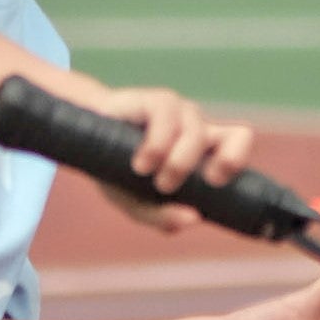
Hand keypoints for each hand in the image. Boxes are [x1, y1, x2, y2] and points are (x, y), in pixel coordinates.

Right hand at [57, 74, 254, 205]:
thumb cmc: (117, 174)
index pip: (239, 143)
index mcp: (204, 151)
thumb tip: (193, 219)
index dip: (238, 160)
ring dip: (180, 162)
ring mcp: (176, 112)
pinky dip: (157, 144)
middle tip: (194, 185)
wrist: (79, 143)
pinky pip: (166, 113)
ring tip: (153, 179)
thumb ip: (164, 217)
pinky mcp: (151, 100)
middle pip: (237, 136)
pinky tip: (141, 164)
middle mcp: (196, 129)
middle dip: (222, 165)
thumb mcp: (137, 204)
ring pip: (196, 131)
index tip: (216, 184)